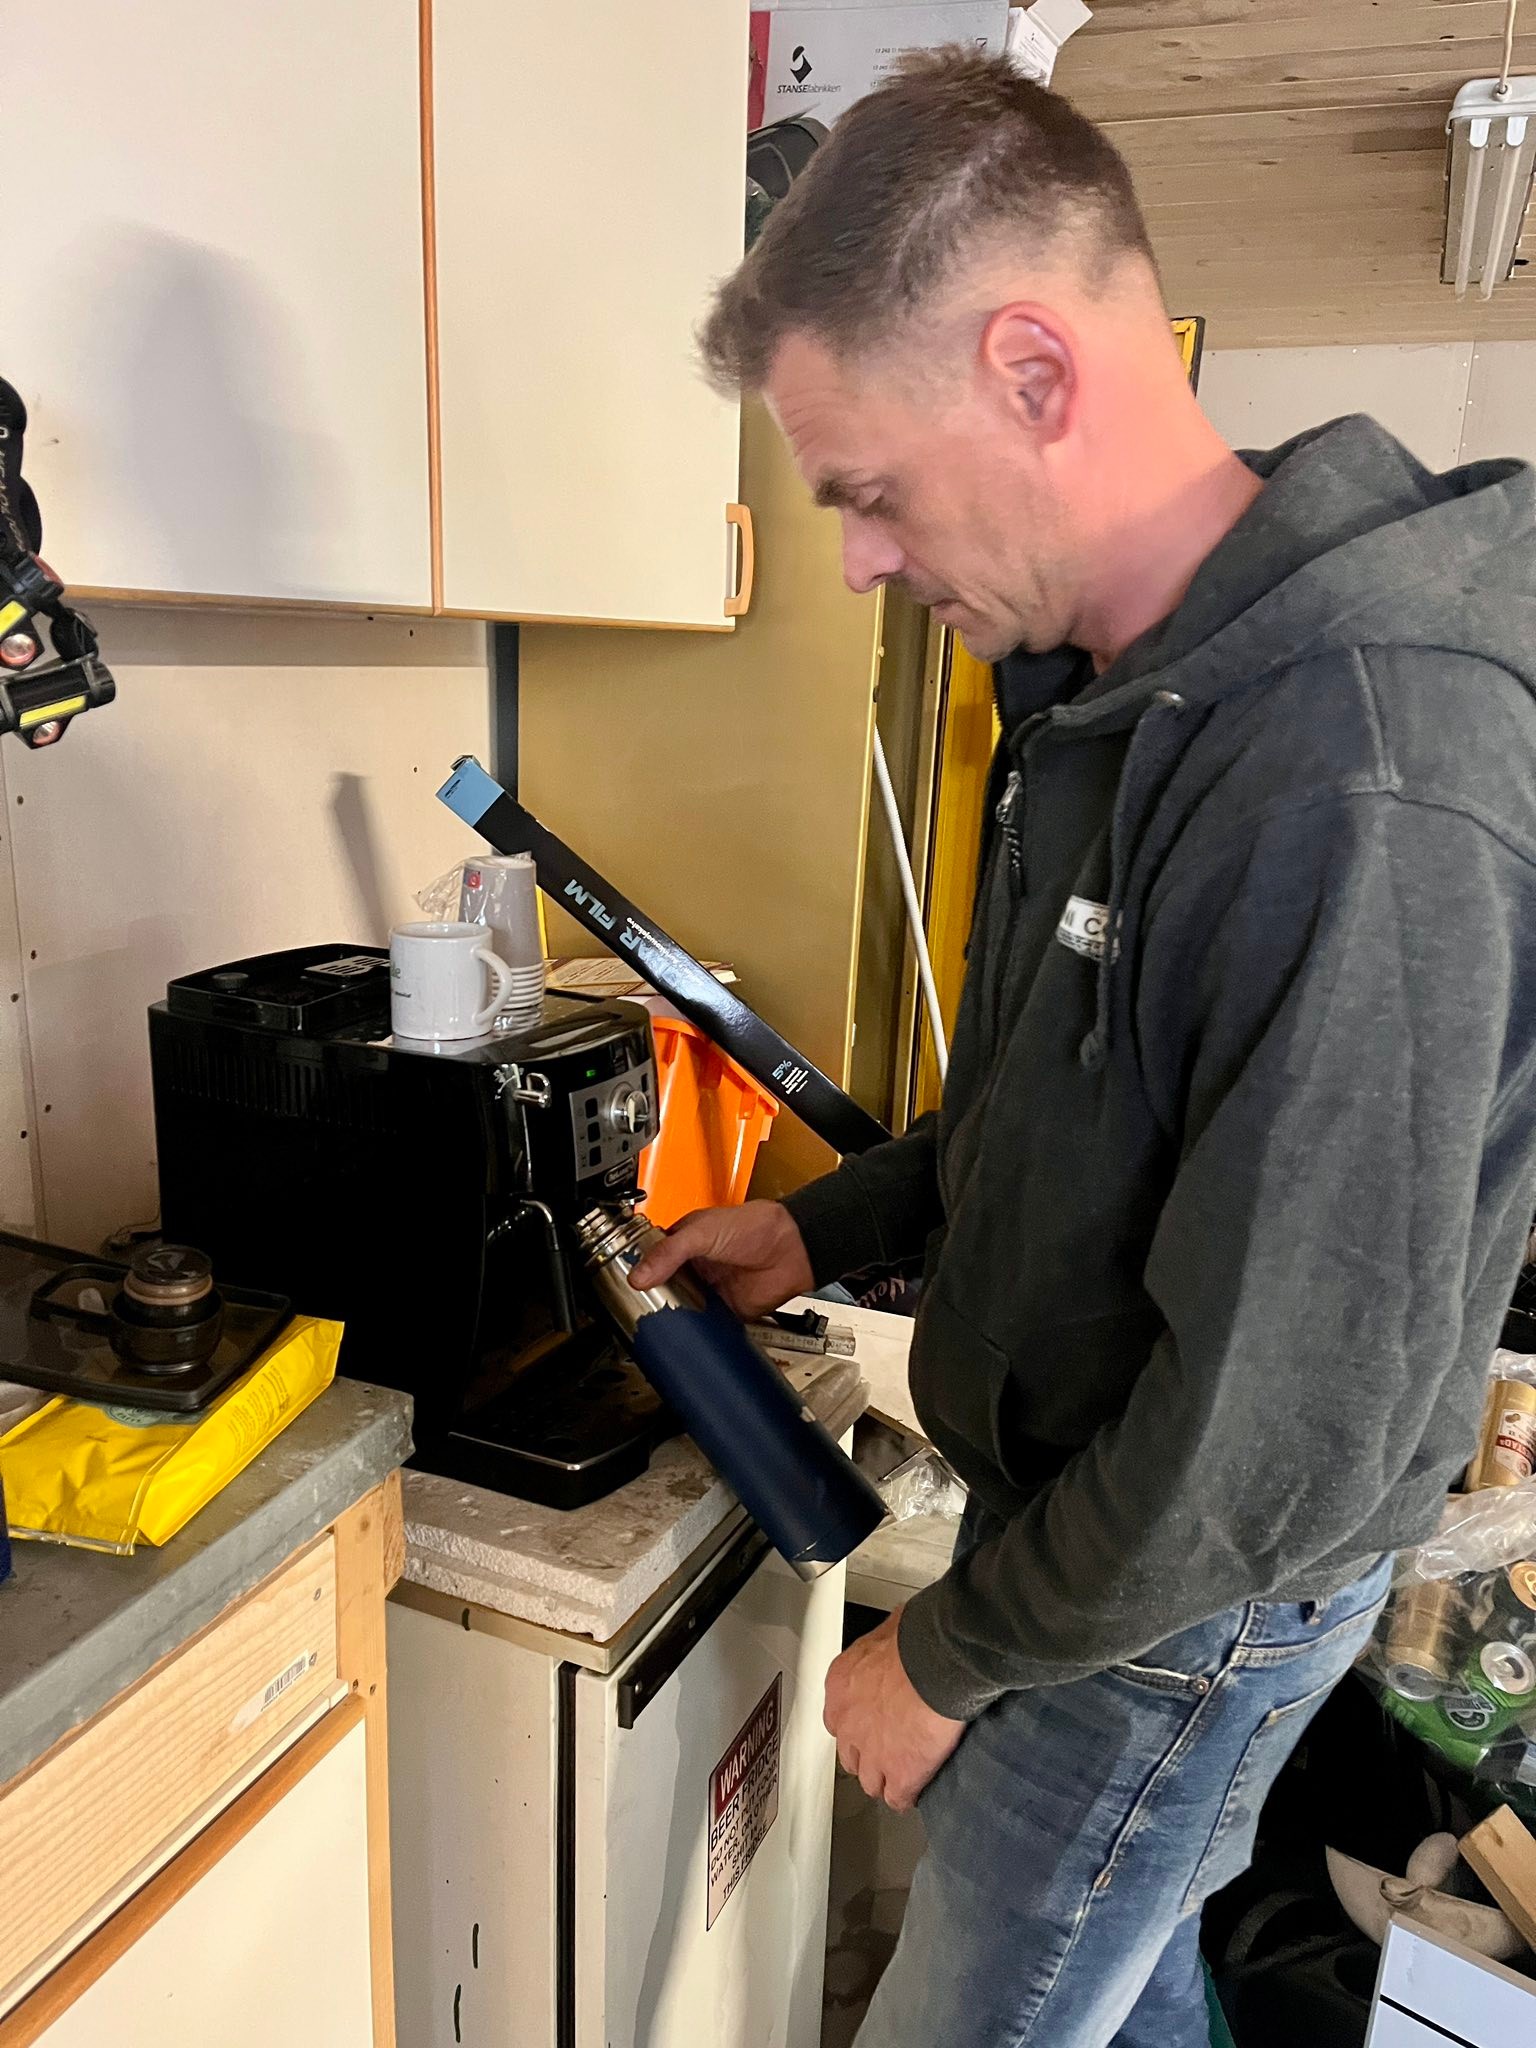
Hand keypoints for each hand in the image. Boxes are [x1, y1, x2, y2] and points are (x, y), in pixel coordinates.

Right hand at [627, 1200, 812, 1320]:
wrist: (791, 1249)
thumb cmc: (754, 1227)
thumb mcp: (703, 1231)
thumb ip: (670, 1252)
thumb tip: (639, 1275)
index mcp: (684, 1244)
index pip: (651, 1260)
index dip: (636, 1272)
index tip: (619, 1284)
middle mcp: (694, 1268)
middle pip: (662, 1289)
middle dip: (650, 1300)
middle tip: (632, 1312)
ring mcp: (709, 1291)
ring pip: (681, 1310)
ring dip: (671, 1318)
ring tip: (650, 1329)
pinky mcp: (725, 1312)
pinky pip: (704, 1327)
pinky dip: (695, 1333)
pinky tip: (681, 1338)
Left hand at [823, 1609, 964, 1812]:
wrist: (938, 1659)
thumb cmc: (919, 1636)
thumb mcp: (889, 1630)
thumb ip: (883, 1649)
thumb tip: (897, 1641)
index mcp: (842, 1684)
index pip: (838, 1718)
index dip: (858, 1723)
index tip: (870, 1722)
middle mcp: (849, 1722)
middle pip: (850, 1753)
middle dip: (867, 1754)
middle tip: (886, 1749)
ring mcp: (872, 1752)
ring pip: (870, 1781)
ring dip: (884, 1778)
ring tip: (900, 1775)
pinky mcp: (901, 1774)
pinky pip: (898, 1798)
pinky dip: (907, 1797)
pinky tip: (915, 1792)